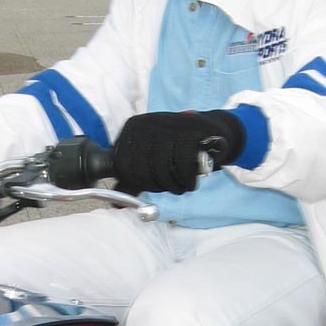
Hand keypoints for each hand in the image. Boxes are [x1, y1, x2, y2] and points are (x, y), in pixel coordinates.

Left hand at [112, 110, 244, 194]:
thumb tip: (115, 203)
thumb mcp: (151, 161)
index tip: (153, 186)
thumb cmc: (177, 149)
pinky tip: (190, 182)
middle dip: (156, 187)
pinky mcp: (192, 129)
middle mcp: (147, 122)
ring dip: (174, 186)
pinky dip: (187, 181)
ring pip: (162, 169)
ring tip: (181, 186)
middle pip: (141, 170)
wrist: (210, 131)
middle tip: (169, 188)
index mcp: (132, 128)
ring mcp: (169, 123)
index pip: (122, 166)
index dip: (138, 184)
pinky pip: (184, 164)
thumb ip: (132, 181)